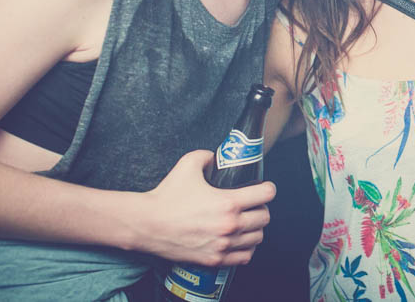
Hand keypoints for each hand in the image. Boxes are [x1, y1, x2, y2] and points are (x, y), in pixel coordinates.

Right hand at [134, 150, 274, 265]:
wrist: (146, 224)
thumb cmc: (167, 195)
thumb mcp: (188, 164)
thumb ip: (208, 156)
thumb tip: (218, 157)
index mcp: (228, 202)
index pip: (266, 194)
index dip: (268, 188)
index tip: (264, 187)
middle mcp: (229, 226)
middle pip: (265, 217)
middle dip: (262, 208)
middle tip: (253, 204)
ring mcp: (223, 245)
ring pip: (257, 238)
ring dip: (255, 228)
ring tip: (247, 222)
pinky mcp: (214, 260)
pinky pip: (245, 257)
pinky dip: (246, 248)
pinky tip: (239, 240)